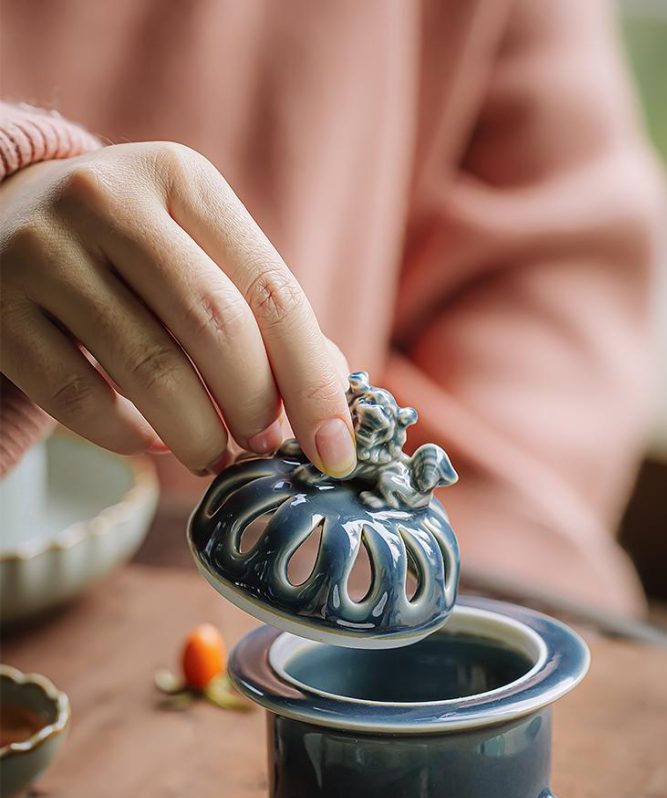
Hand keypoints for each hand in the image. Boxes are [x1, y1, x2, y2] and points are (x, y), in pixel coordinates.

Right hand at [0, 142, 353, 475]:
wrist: (0, 220)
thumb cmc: (131, 251)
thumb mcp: (198, 249)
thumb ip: (262, 315)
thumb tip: (332, 400)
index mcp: (181, 178)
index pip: (271, 291)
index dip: (312, 383)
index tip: (335, 450)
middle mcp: (109, 200)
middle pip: (214, 328)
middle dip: (253, 407)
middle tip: (260, 445)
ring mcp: (44, 252)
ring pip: (149, 370)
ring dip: (197, 435)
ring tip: (211, 454)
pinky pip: (80, 399)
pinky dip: (127, 439)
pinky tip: (148, 442)